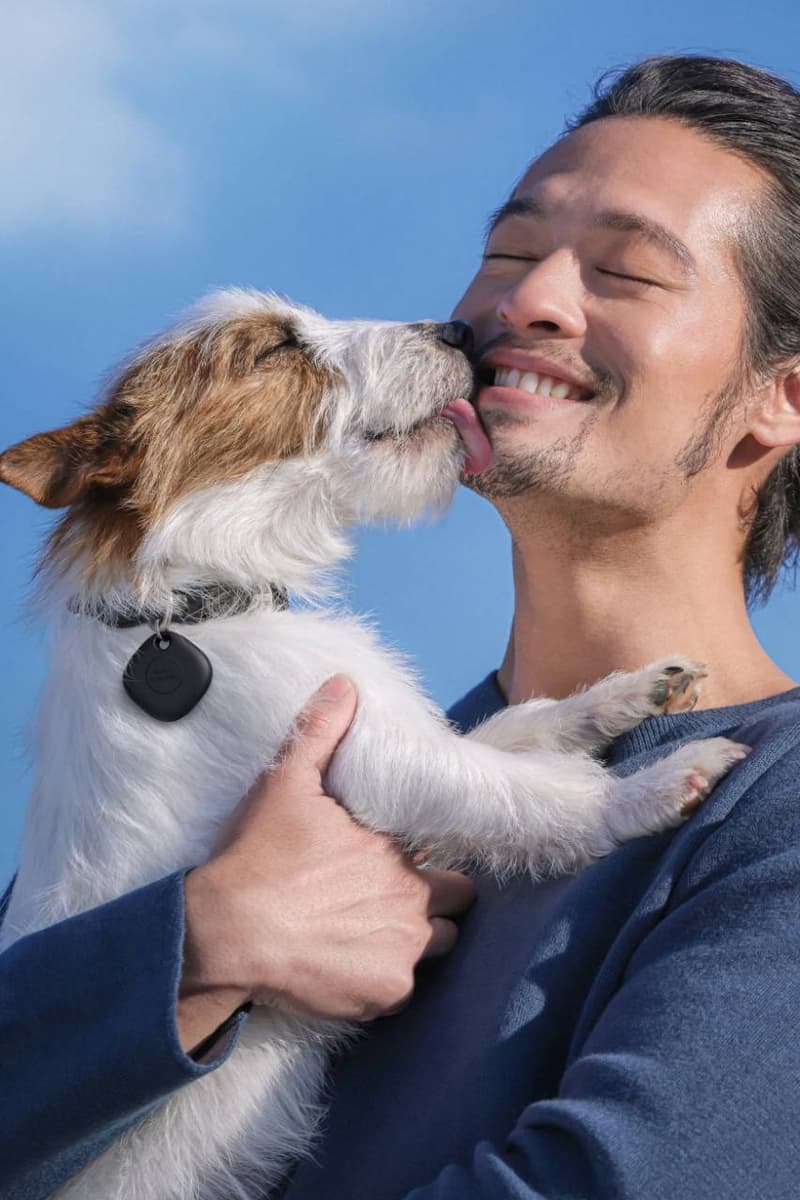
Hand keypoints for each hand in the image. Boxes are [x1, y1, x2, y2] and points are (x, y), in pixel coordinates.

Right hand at [177, 676, 475, 1052]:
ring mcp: (404, 950)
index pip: (441, 849)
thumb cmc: (258, 856)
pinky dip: (384, 979)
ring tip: (378, 934)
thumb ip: (320, 730)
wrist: (226, 931)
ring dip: (420, 938)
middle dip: (439, 896)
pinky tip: (351, 967)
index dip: (424, 853)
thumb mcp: (286, 781)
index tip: (401, 857)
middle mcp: (414, 899)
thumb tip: (345, 684)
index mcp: (397, 849)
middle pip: (457, 898)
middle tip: (395, 897)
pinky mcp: (387, 994)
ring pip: (441, 944)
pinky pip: (404, 989)